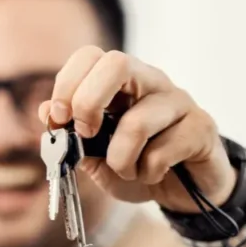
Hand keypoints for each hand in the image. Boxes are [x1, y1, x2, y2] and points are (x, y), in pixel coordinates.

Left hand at [39, 46, 237, 212]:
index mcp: (121, 83)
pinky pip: (163, 150)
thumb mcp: (94, 157)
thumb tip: (44, 110)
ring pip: (137, 121)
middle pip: (116, 63)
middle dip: (88, 103)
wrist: (184, 191)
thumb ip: (71, 136)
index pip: (90, 56)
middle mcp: (151, 82)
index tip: (57, 118)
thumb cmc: (137, 166)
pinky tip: (152, 174)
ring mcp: (179, 102)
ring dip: (120, 159)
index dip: (66, 84)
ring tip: (126, 171)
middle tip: (87, 135)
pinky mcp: (201, 127)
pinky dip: (147, 172)